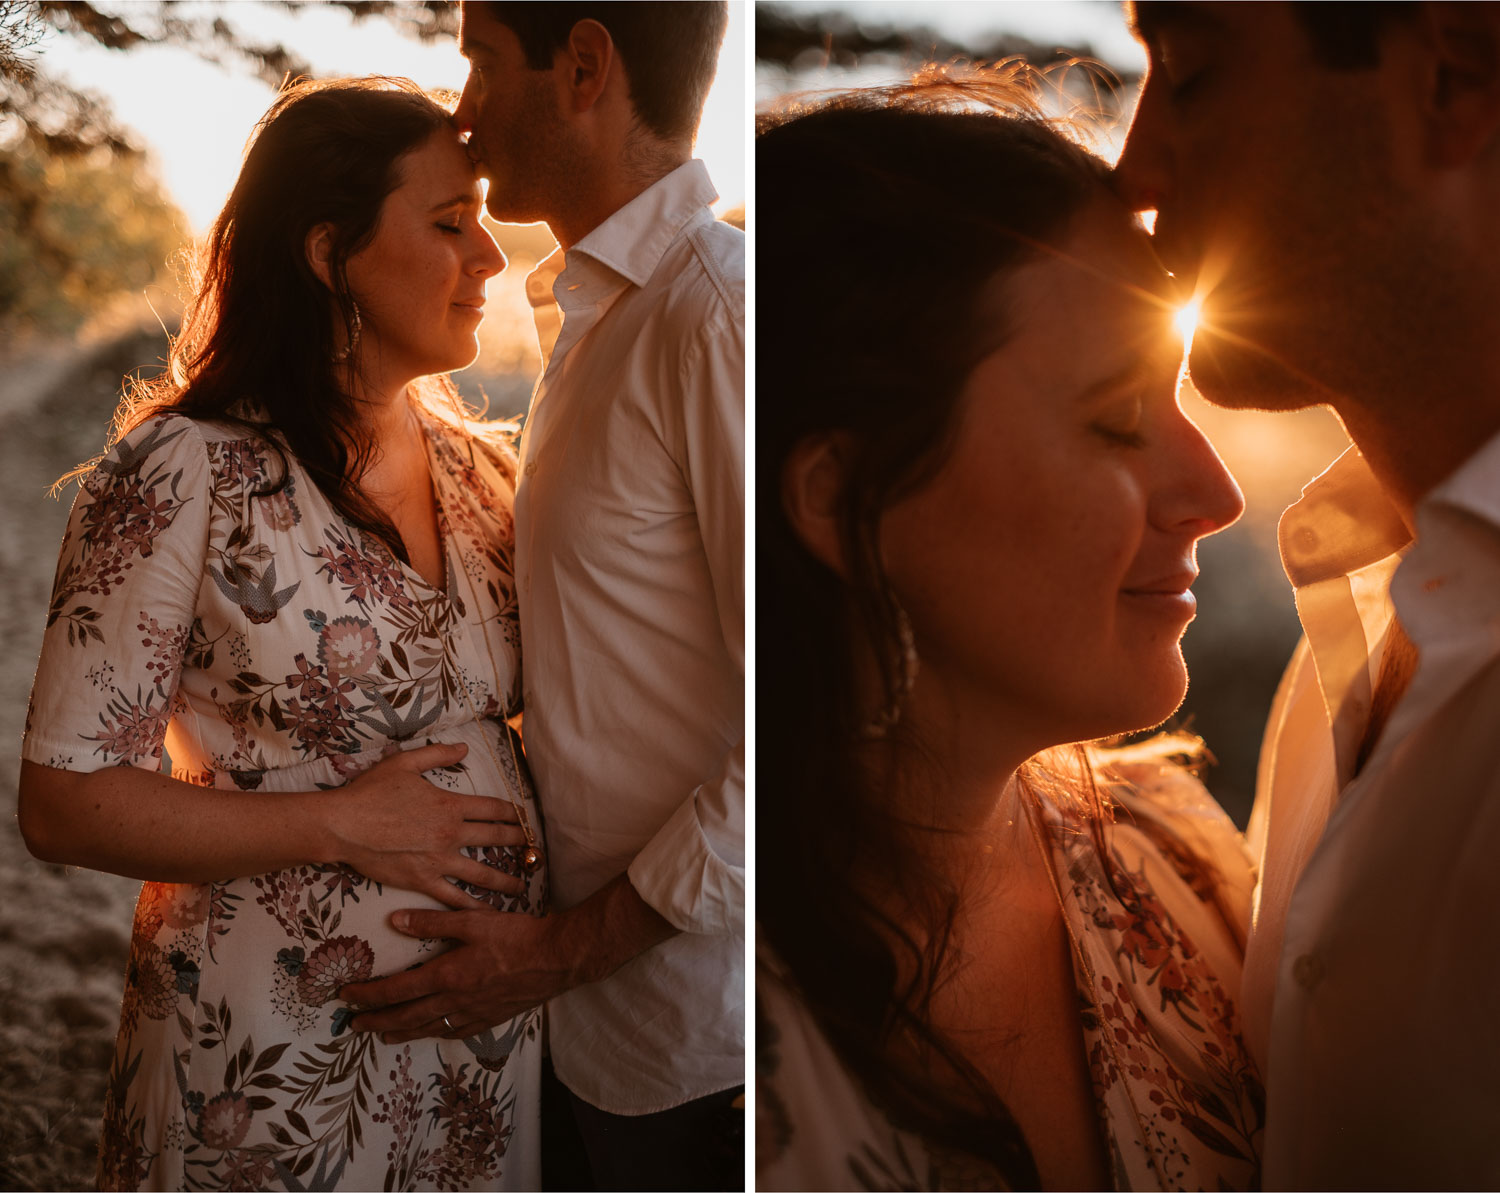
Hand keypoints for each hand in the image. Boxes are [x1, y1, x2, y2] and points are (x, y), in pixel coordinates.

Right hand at [325, 742, 528, 910]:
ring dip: (505, 880)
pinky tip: (488, 914)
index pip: (493, 809)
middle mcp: (450, 833)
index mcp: (450, 805)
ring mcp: (438, 860)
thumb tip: (464, 748)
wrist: (343, 825)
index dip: (513, 813)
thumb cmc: (371, 792)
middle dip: (517, 843)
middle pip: (495, 839)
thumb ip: (438, 755)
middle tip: (533, 849)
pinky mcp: (422, 881)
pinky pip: (454, 898)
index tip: (524, 818)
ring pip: (482, 873)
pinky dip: (473, 907)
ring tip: (521, 887)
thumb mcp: (405, 763)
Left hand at [341, 907, 570, 1039]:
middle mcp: (455, 1001)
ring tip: (383, 1035)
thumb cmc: (515, 936)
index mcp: (447, 976)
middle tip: (353, 1026)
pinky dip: (436, 1034)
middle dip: (376, 1021)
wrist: (556, 959)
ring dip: (401, 1032)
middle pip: (406, 1016)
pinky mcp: (491, 1018)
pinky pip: (455, 1032)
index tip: (346, 997)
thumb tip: (395, 921)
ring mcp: (473, 1013)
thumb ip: (433, 923)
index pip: (397, 990)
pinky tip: (432, 1033)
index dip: (368, 996)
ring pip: (428, 1029)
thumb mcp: (472, 920)